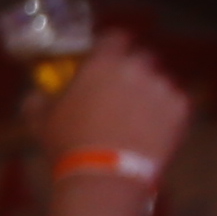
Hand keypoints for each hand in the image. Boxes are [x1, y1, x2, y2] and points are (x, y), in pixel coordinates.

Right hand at [41, 37, 190, 175]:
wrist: (105, 178)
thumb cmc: (69, 146)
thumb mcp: (40, 120)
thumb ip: (38, 99)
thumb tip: (36, 96)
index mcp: (102, 62)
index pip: (115, 37)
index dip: (111, 48)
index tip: (107, 61)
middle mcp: (136, 67)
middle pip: (142, 58)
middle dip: (134, 72)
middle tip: (122, 94)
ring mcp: (161, 87)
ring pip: (159, 83)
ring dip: (150, 94)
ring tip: (138, 120)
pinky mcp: (180, 108)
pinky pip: (176, 104)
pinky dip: (166, 115)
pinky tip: (152, 132)